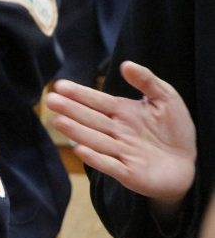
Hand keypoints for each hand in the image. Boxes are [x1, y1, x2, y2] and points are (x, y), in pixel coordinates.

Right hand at [46, 61, 195, 212]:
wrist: (188, 164)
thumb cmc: (175, 130)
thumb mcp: (166, 98)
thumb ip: (147, 80)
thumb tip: (125, 64)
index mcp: (122, 112)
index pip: (97, 101)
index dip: (79, 93)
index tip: (60, 85)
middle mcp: (117, 131)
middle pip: (90, 119)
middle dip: (70, 110)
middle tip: (50, 100)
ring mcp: (121, 153)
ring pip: (94, 140)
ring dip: (76, 131)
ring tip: (57, 121)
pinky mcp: (129, 174)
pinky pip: (110, 165)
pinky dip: (96, 159)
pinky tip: (80, 151)